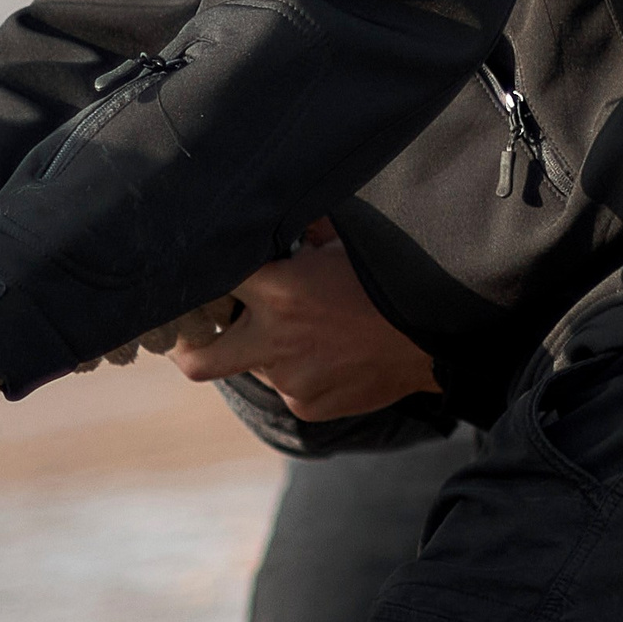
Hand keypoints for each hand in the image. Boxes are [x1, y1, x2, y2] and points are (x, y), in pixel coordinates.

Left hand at [171, 219, 440, 420]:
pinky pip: (287, 387)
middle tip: (196, 333)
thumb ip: (303, 234)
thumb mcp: (341, 245)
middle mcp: (275, 341)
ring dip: (265, 351)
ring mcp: (290, 380)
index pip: (211, 285)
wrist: (434, 336)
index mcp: (279, 292)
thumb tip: (276, 215)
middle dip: (188, 348)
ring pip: (253, 368)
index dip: (200, 282)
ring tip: (307, 331)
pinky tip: (330, 354)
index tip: (197, 282)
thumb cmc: (387, 280)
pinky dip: (298, 371)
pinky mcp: (308, 407)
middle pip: (196, 360)